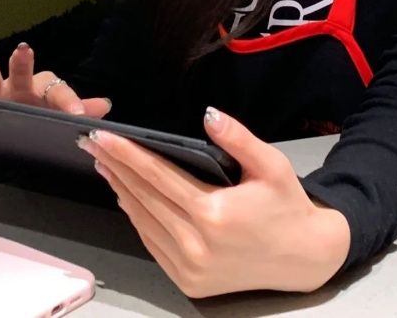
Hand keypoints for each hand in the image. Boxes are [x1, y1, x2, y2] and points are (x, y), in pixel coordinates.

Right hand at [0, 42, 111, 117]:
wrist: (18, 124)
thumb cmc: (41, 113)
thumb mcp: (61, 113)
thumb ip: (81, 108)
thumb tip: (105, 105)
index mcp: (43, 89)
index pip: (59, 92)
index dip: (70, 102)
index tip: (77, 115)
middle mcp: (19, 86)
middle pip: (23, 72)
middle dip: (23, 63)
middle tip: (24, 50)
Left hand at [78, 107, 349, 296]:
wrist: (304, 258)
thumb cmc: (286, 205)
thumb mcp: (271, 165)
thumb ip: (238, 138)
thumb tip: (208, 113)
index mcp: (213, 214)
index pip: (158, 176)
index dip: (127, 154)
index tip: (103, 137)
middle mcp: (196, 245)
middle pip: (144, 198)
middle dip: (115, 168)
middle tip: (92, 144)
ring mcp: (189, 268)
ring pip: (143, 223)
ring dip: (121, 191)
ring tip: (104, 164)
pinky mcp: (189, 282)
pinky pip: (153, 244)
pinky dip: (137, 218)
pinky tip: (127, 196)